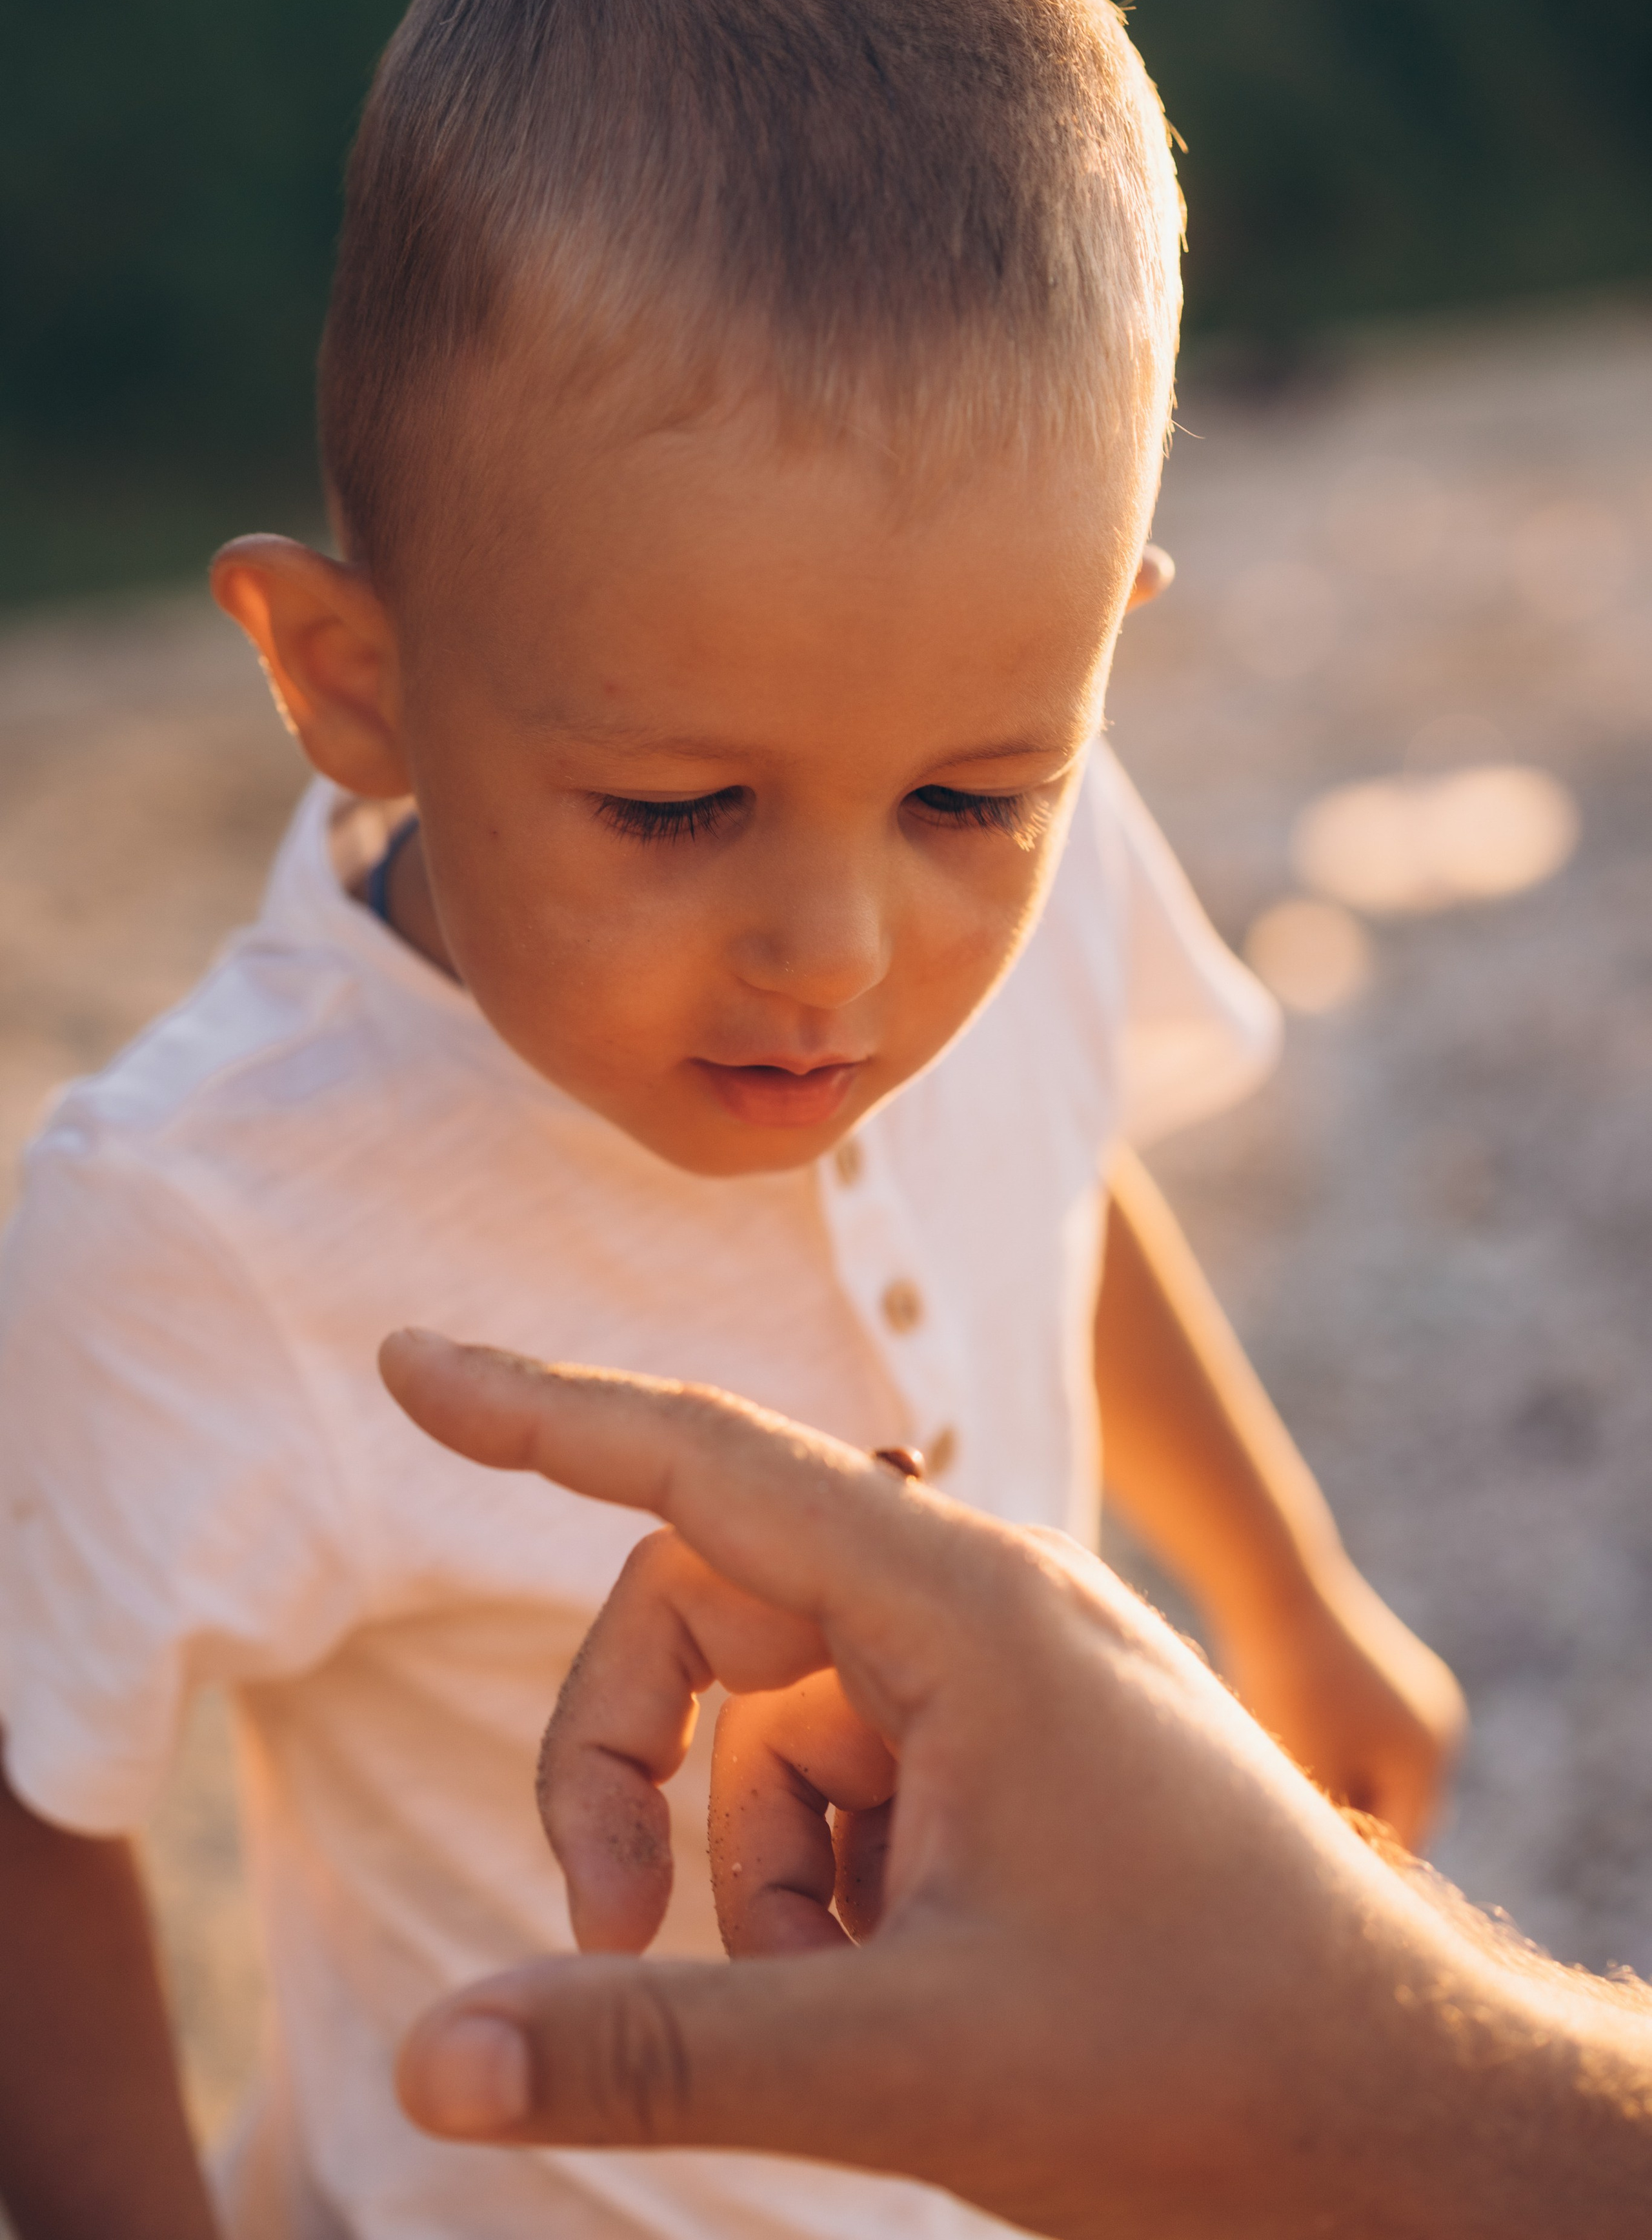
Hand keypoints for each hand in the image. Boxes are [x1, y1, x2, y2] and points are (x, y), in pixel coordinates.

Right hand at [379, 1330, 1651, 2239]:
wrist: (1397, 2108)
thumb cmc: (1195, 2056)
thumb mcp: (903, 2058)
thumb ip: (658, 2043)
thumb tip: (429, 2062)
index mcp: (958, 1604)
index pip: (702, 1463)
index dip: (540, 1411)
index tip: (411, 1364)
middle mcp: (972, 1604)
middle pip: (705, 1610)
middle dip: (623, 1759)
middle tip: (610, 1924)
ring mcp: (992, 1675)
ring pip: (765, 1722)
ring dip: (743, 1870)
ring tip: (841, 2007)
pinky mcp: (1005, 1753)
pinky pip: (839, 1784)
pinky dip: (815, 1893)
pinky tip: (897, 1995)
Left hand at [1218, 1557, 1466, 1849]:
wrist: (1272, 1583)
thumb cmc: (1287, 1687)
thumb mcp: (1311, 1773)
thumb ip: (1337, 1835)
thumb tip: (1352, 1880)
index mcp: (1431, 1760)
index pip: (1400, 1846)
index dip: (1353, 1869)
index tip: (1302, 1875)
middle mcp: (1441, 1729)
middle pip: (1396, 1810)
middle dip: (1351, 1824)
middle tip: (1292, 1826)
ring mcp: (1420, 1697)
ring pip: (1379, 1773)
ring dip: (1342, 1786)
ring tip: (1290, 1774)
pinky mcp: (1390, 1674)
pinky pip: (1369, 1738)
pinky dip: (1337, 1750)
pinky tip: (1294, 1737)